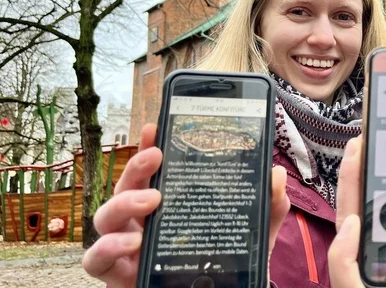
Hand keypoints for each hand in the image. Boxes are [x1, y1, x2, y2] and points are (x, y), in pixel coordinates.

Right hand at [82, 123, 290, 287]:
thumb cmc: (223, 264)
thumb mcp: (252, 234)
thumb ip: (267, 207)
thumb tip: (275, 175)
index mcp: (168, 202)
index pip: (154, 169)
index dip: (150, 145)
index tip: (156, 127)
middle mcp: (142, 219)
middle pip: (126, 184)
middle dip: (137, 165)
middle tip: (157, 157)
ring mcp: (126, 244)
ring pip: (104, 216)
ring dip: (122, 202)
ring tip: (151, 201)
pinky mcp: (117, 274)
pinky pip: (95, 259)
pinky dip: (106, 247)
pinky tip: (131, 241)